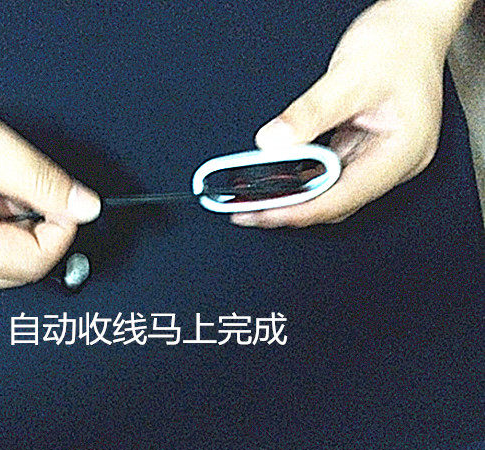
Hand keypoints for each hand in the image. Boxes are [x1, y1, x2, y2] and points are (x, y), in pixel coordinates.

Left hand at [232, 0, 464, 227]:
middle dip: (291, 210)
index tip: (265, 214)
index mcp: (402, 153)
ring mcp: (380, 157)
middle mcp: (395, 163)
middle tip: (249, 212)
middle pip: (336, 202)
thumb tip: (273, 143)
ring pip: (331, 191)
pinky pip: (329, 173)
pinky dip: (302, 177)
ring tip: (255, 200)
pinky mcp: (365, 148)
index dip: (301, 210)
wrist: (412, 23)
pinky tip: (277, 179)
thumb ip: (309, 114)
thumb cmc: (398, 44)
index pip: (344, 197)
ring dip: (294, 196)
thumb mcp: (348, 77)